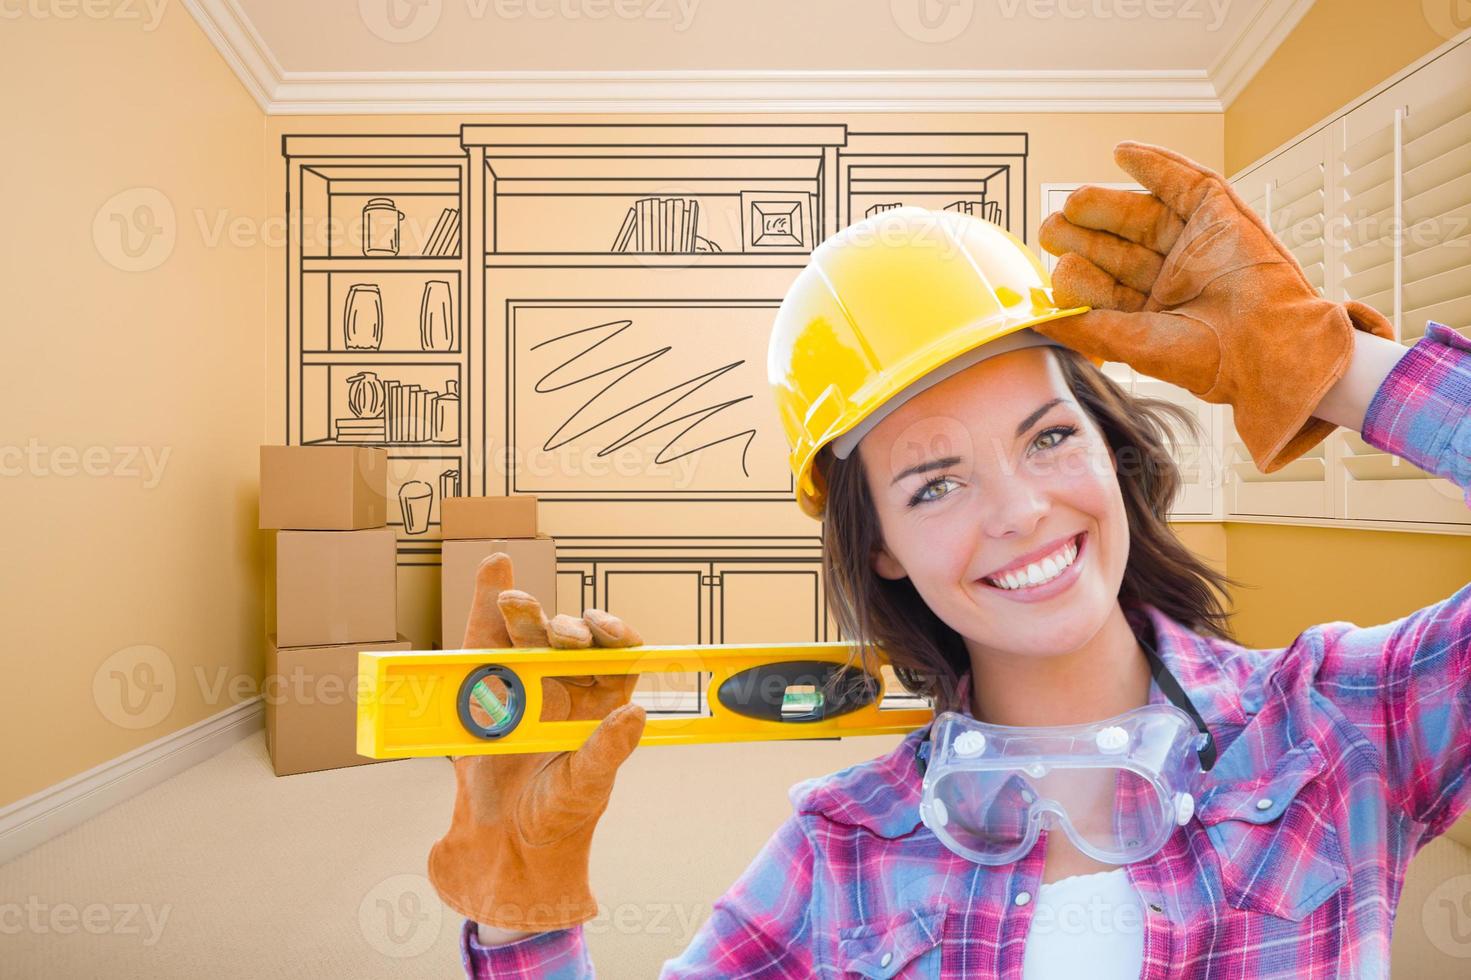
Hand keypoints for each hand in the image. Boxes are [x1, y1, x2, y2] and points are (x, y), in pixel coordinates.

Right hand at [427, 552, 645, 933]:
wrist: (502, 846)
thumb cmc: (557, 818)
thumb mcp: (587, 787)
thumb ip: (607, 752)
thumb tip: (636, 716)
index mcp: (602, 704)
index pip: (618, 657)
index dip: (618, 637)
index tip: (610, 633)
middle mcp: (566, 686)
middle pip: (570, 641)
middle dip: (566, 628)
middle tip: (558, 634)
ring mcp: (523, 682)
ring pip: (528, 635)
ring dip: (525, 612)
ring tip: (515, 602)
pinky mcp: (482, 686)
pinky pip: (485, 640)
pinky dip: (486, 603)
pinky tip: (494, 569)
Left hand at [1036, 140, 1394, 472]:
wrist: (1267, 346)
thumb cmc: (1209, 359)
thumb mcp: (1133, 344)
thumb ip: (1086, 327)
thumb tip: (1037, 317)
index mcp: (1154, 314)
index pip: (1105, 286)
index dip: (1080, 276)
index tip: (1058, 271)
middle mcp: (1172, 278)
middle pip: (1118, 247)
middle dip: (1084, 236)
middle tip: (1051, 228)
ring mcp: (1196, 244)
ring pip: (1143, 215)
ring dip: (1107, 205)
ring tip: (1075, 201)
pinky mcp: (1221, 215)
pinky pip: (1184, 182)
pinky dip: (1155, 165)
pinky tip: (1123, 153)